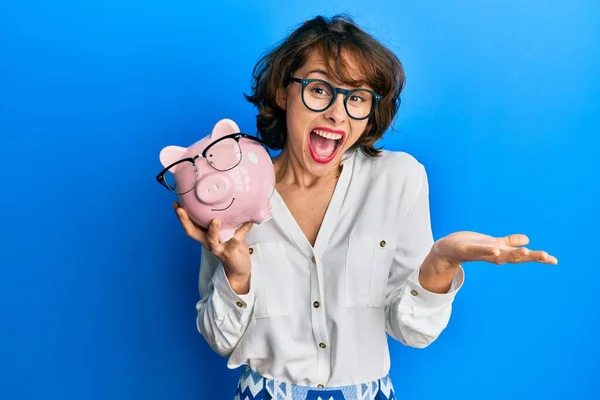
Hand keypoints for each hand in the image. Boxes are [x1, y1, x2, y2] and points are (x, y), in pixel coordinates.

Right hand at [172, 202, 253, 291]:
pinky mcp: (230, 252)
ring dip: (213, 230)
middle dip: (185, 221)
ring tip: (215, 220)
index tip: (175, 203)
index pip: (190, 226)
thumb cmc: (230, 245)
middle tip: (180, 209)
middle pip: (192, 232)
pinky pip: (235, 241)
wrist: (238, 267)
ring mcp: (218, 248)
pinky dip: (243, 230)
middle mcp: (208, 242)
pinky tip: (248, 222)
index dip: (181, 216)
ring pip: (212, 239)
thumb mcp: (223, 231)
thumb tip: (225, 199)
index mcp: (204, 236)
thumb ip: (222, 219)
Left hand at [431, 231, 557, 272]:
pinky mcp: (467, 249)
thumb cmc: (470, 246)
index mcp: (499, 253)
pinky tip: (496, 249)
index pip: (520, 256)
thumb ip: (508, 242)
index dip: (537, 257)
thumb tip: (526, 240)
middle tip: (545, 256)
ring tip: (525, 252)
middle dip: (529, 257)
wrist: (446, 250)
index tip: (554, 260)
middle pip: (512, 257)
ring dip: (510, 254)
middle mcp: (492, 255)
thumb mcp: (492, 243)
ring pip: (497, 255)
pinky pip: (478, 250)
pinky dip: (487, 250)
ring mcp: (479, 253)